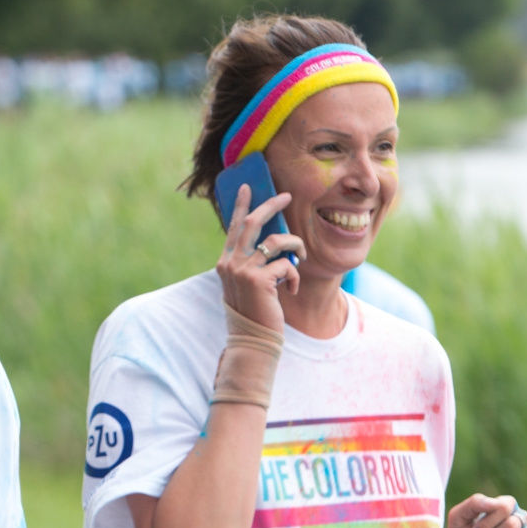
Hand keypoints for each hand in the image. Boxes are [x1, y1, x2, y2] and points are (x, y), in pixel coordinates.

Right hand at [216, 182, 303, 333]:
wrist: (252, 340)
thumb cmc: (253, 313)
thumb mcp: (246, 284)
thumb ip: (252, 263)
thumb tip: (274, 242)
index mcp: (225, 262)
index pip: (234, 227)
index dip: (242, 205)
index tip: (248, 187)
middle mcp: (230, 263)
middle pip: (253, 223)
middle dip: (271, 205)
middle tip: (286, 196)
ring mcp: (243, 271)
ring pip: (277, 241)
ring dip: (295, 246)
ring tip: (301, 257)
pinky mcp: (259, 280)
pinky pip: (287, 265)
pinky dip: (295, 276)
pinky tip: (292, 289)